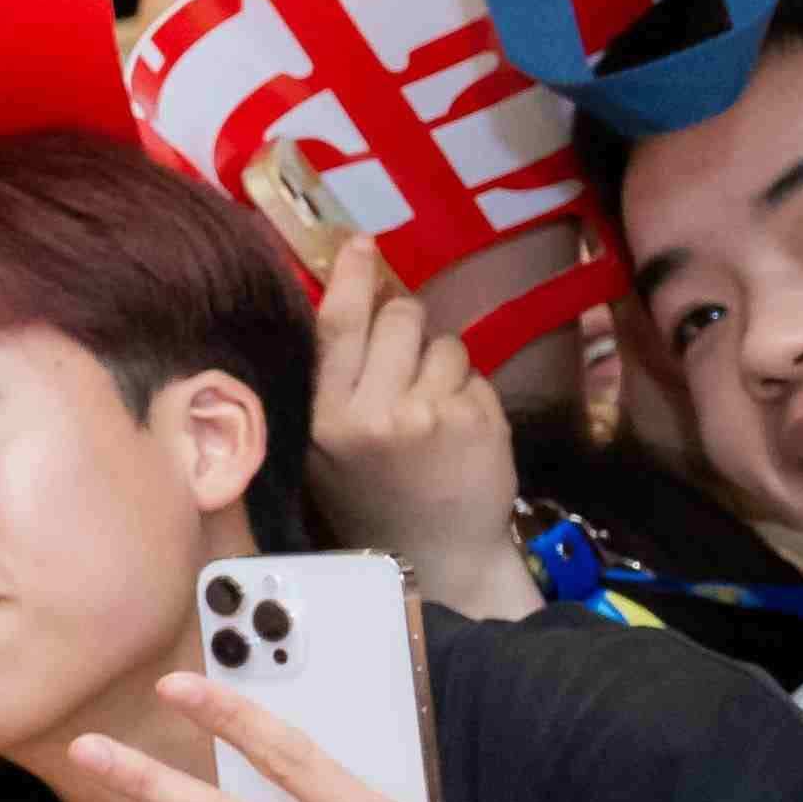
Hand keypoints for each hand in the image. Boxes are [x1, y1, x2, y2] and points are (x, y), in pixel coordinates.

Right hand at [298, 241, 523, 615]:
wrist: (437, 559)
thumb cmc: (376, 499)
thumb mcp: (330, 449)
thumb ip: (340, 387)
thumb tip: (364, 305)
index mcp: (326, 419)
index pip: (337, 328)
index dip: (351, 279)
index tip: (360, 242)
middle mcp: (372, 413)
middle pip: (399, 319)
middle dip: (408, 327)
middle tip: (408, 366)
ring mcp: (427, 416)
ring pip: (445, 343)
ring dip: (444, 367)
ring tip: (434, 415)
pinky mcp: (475, 421)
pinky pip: (476, 375)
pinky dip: (472, 395)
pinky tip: (460, 433)